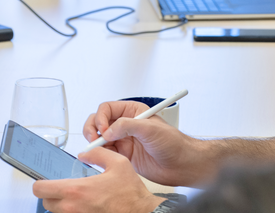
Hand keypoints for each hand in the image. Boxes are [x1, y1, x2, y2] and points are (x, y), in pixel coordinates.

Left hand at [32, 147, 163, 212]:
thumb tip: (85, 153)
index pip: (41, 189)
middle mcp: (73, 208)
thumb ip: (97, 153)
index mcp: (77, 190)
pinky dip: (73, 212)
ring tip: (75, 198)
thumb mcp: (117, 162)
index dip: (41, 183)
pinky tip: (84, 206)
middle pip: (46, 203)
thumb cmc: (130, 193)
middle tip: (61, 188)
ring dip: (61, 205)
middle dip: (50, 195)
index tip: (46, 181)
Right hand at [83, 101, 203, 185]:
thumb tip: (108, 130)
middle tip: (93, 139)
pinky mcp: (123, 155)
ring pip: (99, 137)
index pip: (107, 108)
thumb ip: (127, 126)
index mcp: (133, 112)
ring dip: (93, 142)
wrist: (181, 165)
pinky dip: (98, 154)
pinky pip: (104, 152)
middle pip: (99, 121)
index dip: (101, 117)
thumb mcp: (150, 129)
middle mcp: (126, 124)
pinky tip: (100, 157)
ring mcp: (123, 140)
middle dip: (92, 128)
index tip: (103, 129)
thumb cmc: (174, 143)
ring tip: (94, 149)